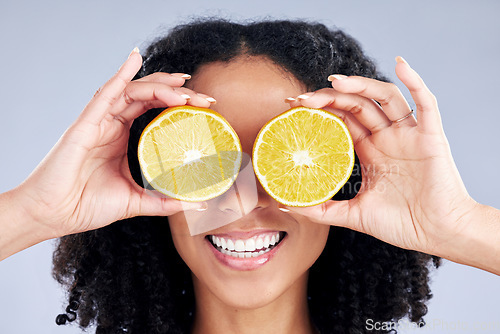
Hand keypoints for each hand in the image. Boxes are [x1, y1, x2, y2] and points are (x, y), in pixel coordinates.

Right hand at [12, 48, 208, 238]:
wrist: (53, 215)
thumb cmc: (87, 205)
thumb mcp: (136, 201)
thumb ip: (164, 201)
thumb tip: (196, 204)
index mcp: (123, 138)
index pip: (155, 110)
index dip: (179, 104)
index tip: (204, 106)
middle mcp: (112, 125)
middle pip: (149, 97)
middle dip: (178, 92)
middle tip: (204, 98)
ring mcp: (98, 122)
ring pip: (133, 91)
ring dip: (160, 85)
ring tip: (184, 86)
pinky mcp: (85, 124)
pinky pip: (106, 94)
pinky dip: (121, 74)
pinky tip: (135, 58)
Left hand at [284, 57, 476, 256]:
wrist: (439, 234)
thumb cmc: (402, 224)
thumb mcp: (354, 215)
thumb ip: (322, 210)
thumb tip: (287, 205)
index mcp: (369, 151)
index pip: (341, 120)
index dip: (318, 109)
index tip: (293, 106)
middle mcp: (387, 138)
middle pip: (356, 105)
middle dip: (329, 97)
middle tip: (302, 98)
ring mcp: (408, 135)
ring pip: (384, 97)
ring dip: (360, 85)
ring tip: (334, 81)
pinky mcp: (431, 137)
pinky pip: (425, 102)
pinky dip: (415, 80)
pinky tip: (400, 63)